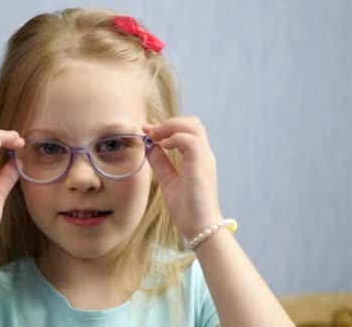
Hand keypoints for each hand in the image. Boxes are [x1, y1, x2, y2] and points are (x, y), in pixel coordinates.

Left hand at [143, 117, 222, 238]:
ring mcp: (204, 158)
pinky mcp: (201, 163)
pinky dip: (174, 138)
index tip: (147, 131)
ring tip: (155, 136)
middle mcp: (204, 155)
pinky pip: (190, 139)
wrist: (200, 227)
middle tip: (150, 131)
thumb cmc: (188, 209)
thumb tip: (149, 147)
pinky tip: (163, 146)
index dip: (167, 127)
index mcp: (198, 158)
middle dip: (169, 122)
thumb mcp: (168, 181)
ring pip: (193, 126)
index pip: (188, 131)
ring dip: (171, 127)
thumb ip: (161, 163)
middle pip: (192, 123)